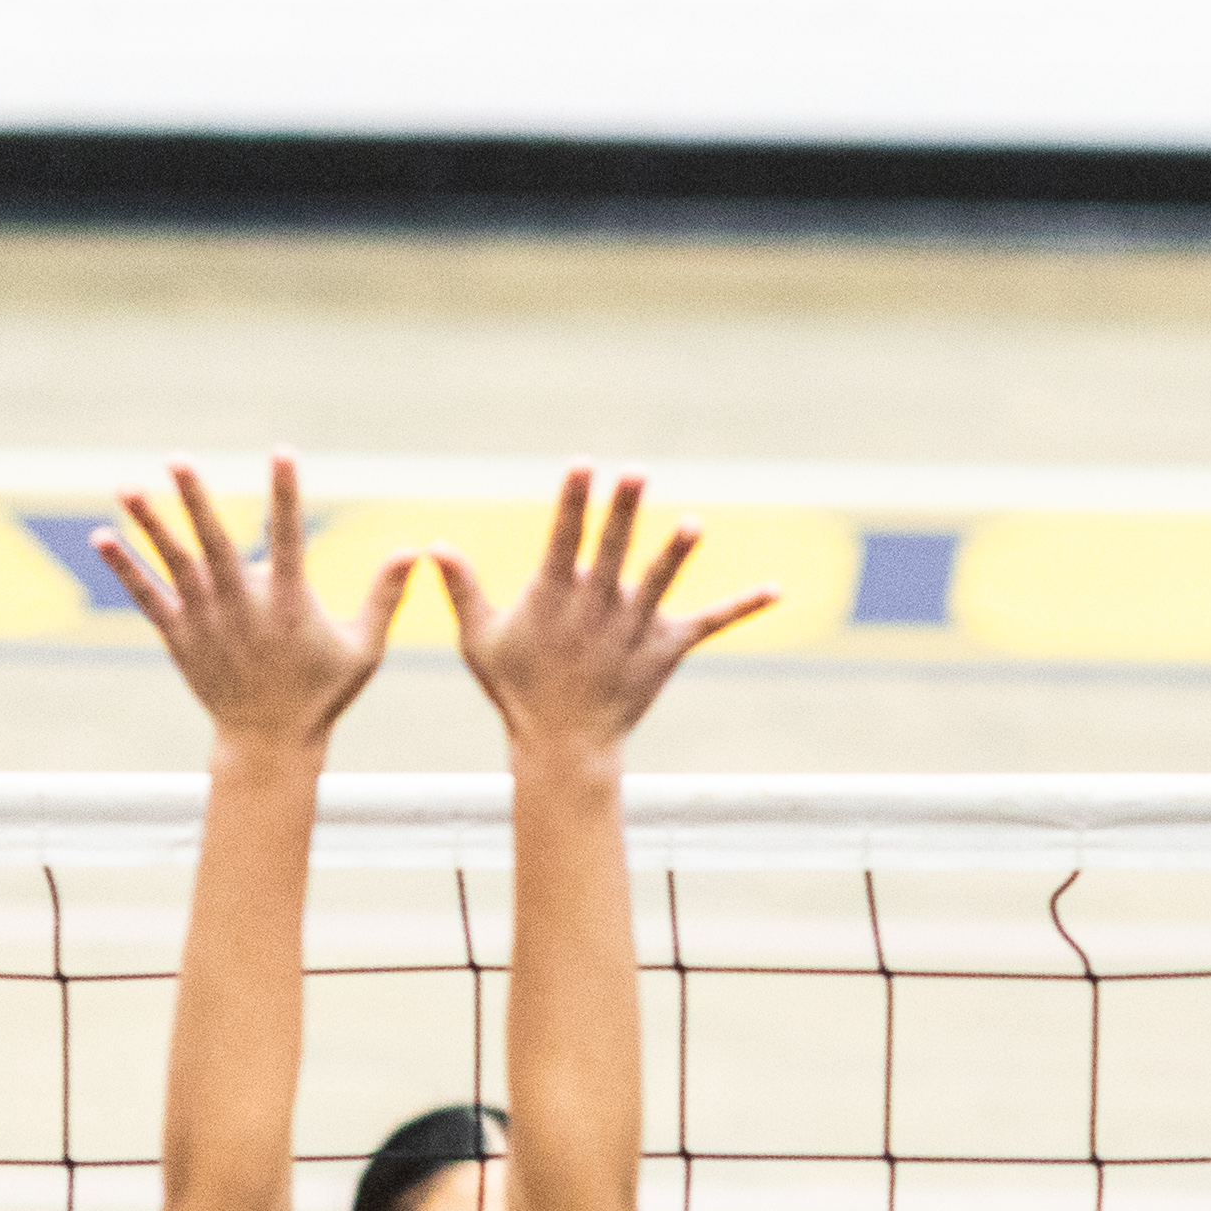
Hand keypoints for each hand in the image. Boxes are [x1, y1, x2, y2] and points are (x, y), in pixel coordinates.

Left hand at [92, 455, 413, 750]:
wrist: (269, 742)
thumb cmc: (322, 693)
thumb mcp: (365, 648)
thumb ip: (385, 596)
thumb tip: (415, 550)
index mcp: (289, 603)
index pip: (288, 536)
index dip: (286, 492)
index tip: (282, 452)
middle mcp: (243, 606)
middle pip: (214, 542)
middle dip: (196, 499)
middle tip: (178, 459)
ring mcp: (206, 621)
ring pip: (174, 563)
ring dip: (150, 523)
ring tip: (126, 485)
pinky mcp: (180, 637)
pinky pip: (147, 596)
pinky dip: (124, 567)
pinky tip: (101, 535)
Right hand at [433, 468, 773, 750]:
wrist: (562, 744)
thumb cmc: (517, 691)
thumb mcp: (480, 640)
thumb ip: (463, 590)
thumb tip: (433, 546)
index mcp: (553, 598)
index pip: (564, 539)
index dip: (573, 501)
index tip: (581, 465)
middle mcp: (596, 608)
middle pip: (613, 551)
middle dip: (623, 512)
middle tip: (636, 474)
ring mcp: (633, 630)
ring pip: (659, 584)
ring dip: (675, 554)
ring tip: (692, 525)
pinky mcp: (666, 651)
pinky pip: (711, 625)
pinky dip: (743, 607)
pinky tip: (776, 591)